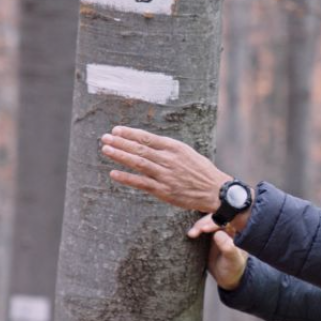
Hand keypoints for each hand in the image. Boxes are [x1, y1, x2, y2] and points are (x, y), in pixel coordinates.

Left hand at [100, 126, 230, 212]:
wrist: (215, 191)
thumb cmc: (201, 171)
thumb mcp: (187, 153)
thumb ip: (168, 149)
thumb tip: (148, 143)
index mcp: (175, 147)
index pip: (147, 137)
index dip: (130, 133)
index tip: (116, 130)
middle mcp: (169, 159)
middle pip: (140, 148)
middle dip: (120, 142)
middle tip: (105, 137)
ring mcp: (165, 175)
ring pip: (138, 163)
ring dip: (120, 155)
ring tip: (106, 149)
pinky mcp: (164, 191)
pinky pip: (141, 183)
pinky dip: (127, 178)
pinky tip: (114, 173)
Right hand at [189, 214, 247, 289]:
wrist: (227, 277)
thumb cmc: (234, 268)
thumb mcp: (233, 260)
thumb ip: (228, 248)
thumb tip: (218, 234)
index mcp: (239, 230)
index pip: (228, 219)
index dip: (215, 222)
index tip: (205, 228)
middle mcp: (229, 227)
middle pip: (216, 217)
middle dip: (204, 222)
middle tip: (195, 231)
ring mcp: (218, 229)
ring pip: (208, 221)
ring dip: (198, 225)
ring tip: (191, 234)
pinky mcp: (209, 234)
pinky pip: (202, 227)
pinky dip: (196, 229)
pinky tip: (190, 233)